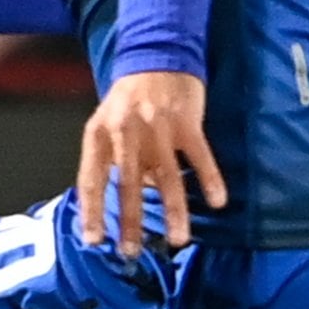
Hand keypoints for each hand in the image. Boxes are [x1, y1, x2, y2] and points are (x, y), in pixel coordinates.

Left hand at [75, 69, 227, 253]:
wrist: (158, 56)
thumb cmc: (128, 97)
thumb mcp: (107, 123)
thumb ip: (112, 159)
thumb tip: (132, 197)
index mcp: (100, 133)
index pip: (91, 179)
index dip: (92, 211)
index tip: (95, 240)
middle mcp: (126, 133)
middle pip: (127, 184)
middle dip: (129, 222)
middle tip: (132, 252)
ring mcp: (157, 127)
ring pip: (166, 177)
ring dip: (173, 211)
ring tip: (177, 240)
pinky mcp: (186, 122)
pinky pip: (200, 157)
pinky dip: (209, 179)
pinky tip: (217, 202)